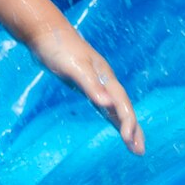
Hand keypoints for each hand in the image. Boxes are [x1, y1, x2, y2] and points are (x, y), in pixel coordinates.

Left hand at [33, 27, 144, 155]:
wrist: (44, 32)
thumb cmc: (59, 48)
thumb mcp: (74, 67)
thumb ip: (91, 85)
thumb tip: (108, 104)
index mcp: (105, 77)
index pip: (121, 104)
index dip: (127, 123)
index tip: (129, 141)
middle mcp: (104, 81)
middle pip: (123, 108)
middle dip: (133, 129)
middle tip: (139, 152)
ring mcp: (96, 82)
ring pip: (115, 108)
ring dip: (125, 126)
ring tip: (134, 146)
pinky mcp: (86, 84)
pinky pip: (104, 104)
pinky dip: (111, 116)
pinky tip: (112, 122)